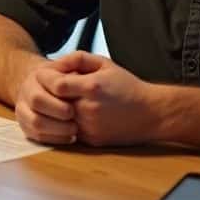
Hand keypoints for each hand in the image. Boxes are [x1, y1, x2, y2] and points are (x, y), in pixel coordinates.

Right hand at [13, 60, 79, 144]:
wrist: (44, 88)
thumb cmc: (66, 78)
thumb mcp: (72, 65)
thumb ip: (77, 61)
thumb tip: (78, 72)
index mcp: (39, 74)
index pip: (51, 82)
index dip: (65, 90)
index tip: (79, 96)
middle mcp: (26, 90)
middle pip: (37, 100)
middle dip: (58, 110)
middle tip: (74, 115)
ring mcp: (23, 109)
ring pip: (35, 122)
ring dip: (57, 128)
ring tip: (74, 129)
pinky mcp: (25, 125)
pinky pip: (36, 136)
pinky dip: (54, 138)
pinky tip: (69, 137)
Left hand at [47, 51, 164, 146]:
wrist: (152, 114)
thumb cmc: (127, 86)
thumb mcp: (104, 64)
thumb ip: (77, 59)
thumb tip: (54, 63)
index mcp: (92, 88)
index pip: (55, 85)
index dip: (47, 79)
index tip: (48, 75)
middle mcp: (89, 109)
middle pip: (53, 103)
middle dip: (49, 94)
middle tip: (52, 87)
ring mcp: (89, 127)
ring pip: (59, 118)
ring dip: (57, 109)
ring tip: (67, 99)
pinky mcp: (91, 140)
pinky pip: (69, 130)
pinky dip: (68, 122)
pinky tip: (78, 113)